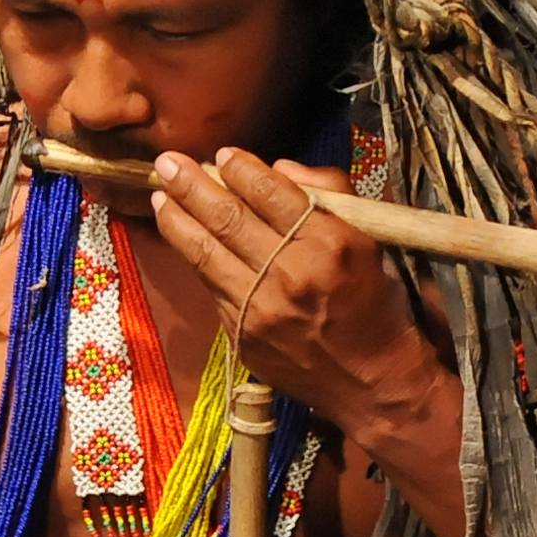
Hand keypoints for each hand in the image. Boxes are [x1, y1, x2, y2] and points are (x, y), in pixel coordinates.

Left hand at [144, 149, 450, 444]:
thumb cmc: (378, 305)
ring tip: (159, 195)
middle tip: (166, 162)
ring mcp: (261, 309)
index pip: (271, 193)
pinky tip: (182, 238)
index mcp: (329, 244)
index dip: (240, 170)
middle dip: (191, 185)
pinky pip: (212, 287)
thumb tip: (279, 169)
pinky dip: (195, 259)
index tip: (221, 154)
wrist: (374, 383)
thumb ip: (331, 195)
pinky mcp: (242, 336)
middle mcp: (291, 274)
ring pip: (206, 253)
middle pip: (229, 218)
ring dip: (177, 220)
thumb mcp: (372, 240)